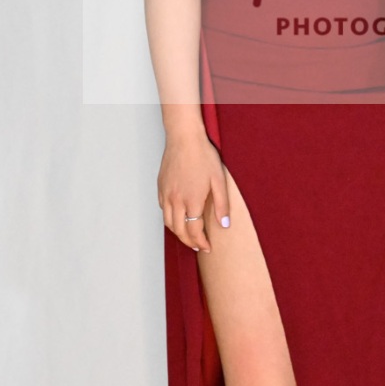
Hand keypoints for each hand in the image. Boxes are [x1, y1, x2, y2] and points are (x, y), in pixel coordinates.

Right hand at [157, 129, 229, 252]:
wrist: (184, 138)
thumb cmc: (203, 156)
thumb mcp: (219, 180)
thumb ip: (221, 204)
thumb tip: (224, 224)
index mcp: (192, 201)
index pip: (194, 231)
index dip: (201, 242)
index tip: (207, 247)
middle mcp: (176, 200)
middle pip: (179, 230)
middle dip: (189, 242)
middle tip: (199, 247)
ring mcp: (166, 194)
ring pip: (168, 222)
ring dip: (178, 233)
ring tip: (188, 236)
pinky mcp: (160, 187)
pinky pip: (163, 210)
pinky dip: (170, 219)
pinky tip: (178, 218)